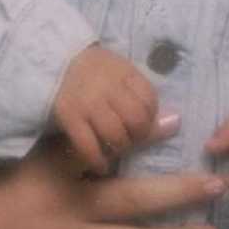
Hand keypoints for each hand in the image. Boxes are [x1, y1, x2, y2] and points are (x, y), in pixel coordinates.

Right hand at [51, 45, 158, 173]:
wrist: (53, 62)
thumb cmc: (93, 71)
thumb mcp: (119, 71)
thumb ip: (141, 94)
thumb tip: (175, 122)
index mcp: (123, 71)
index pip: (150, 100)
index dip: (150, 117)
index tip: (142, 123)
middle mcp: (107, 85)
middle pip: (137, 121)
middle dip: (138, 136)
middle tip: (130, 139)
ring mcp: (87, 102)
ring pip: (116, 136)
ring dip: (119, 149)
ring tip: (115, 150)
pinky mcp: (68, 116)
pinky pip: (90, 146)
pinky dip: (98, 161)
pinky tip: (101, 165)